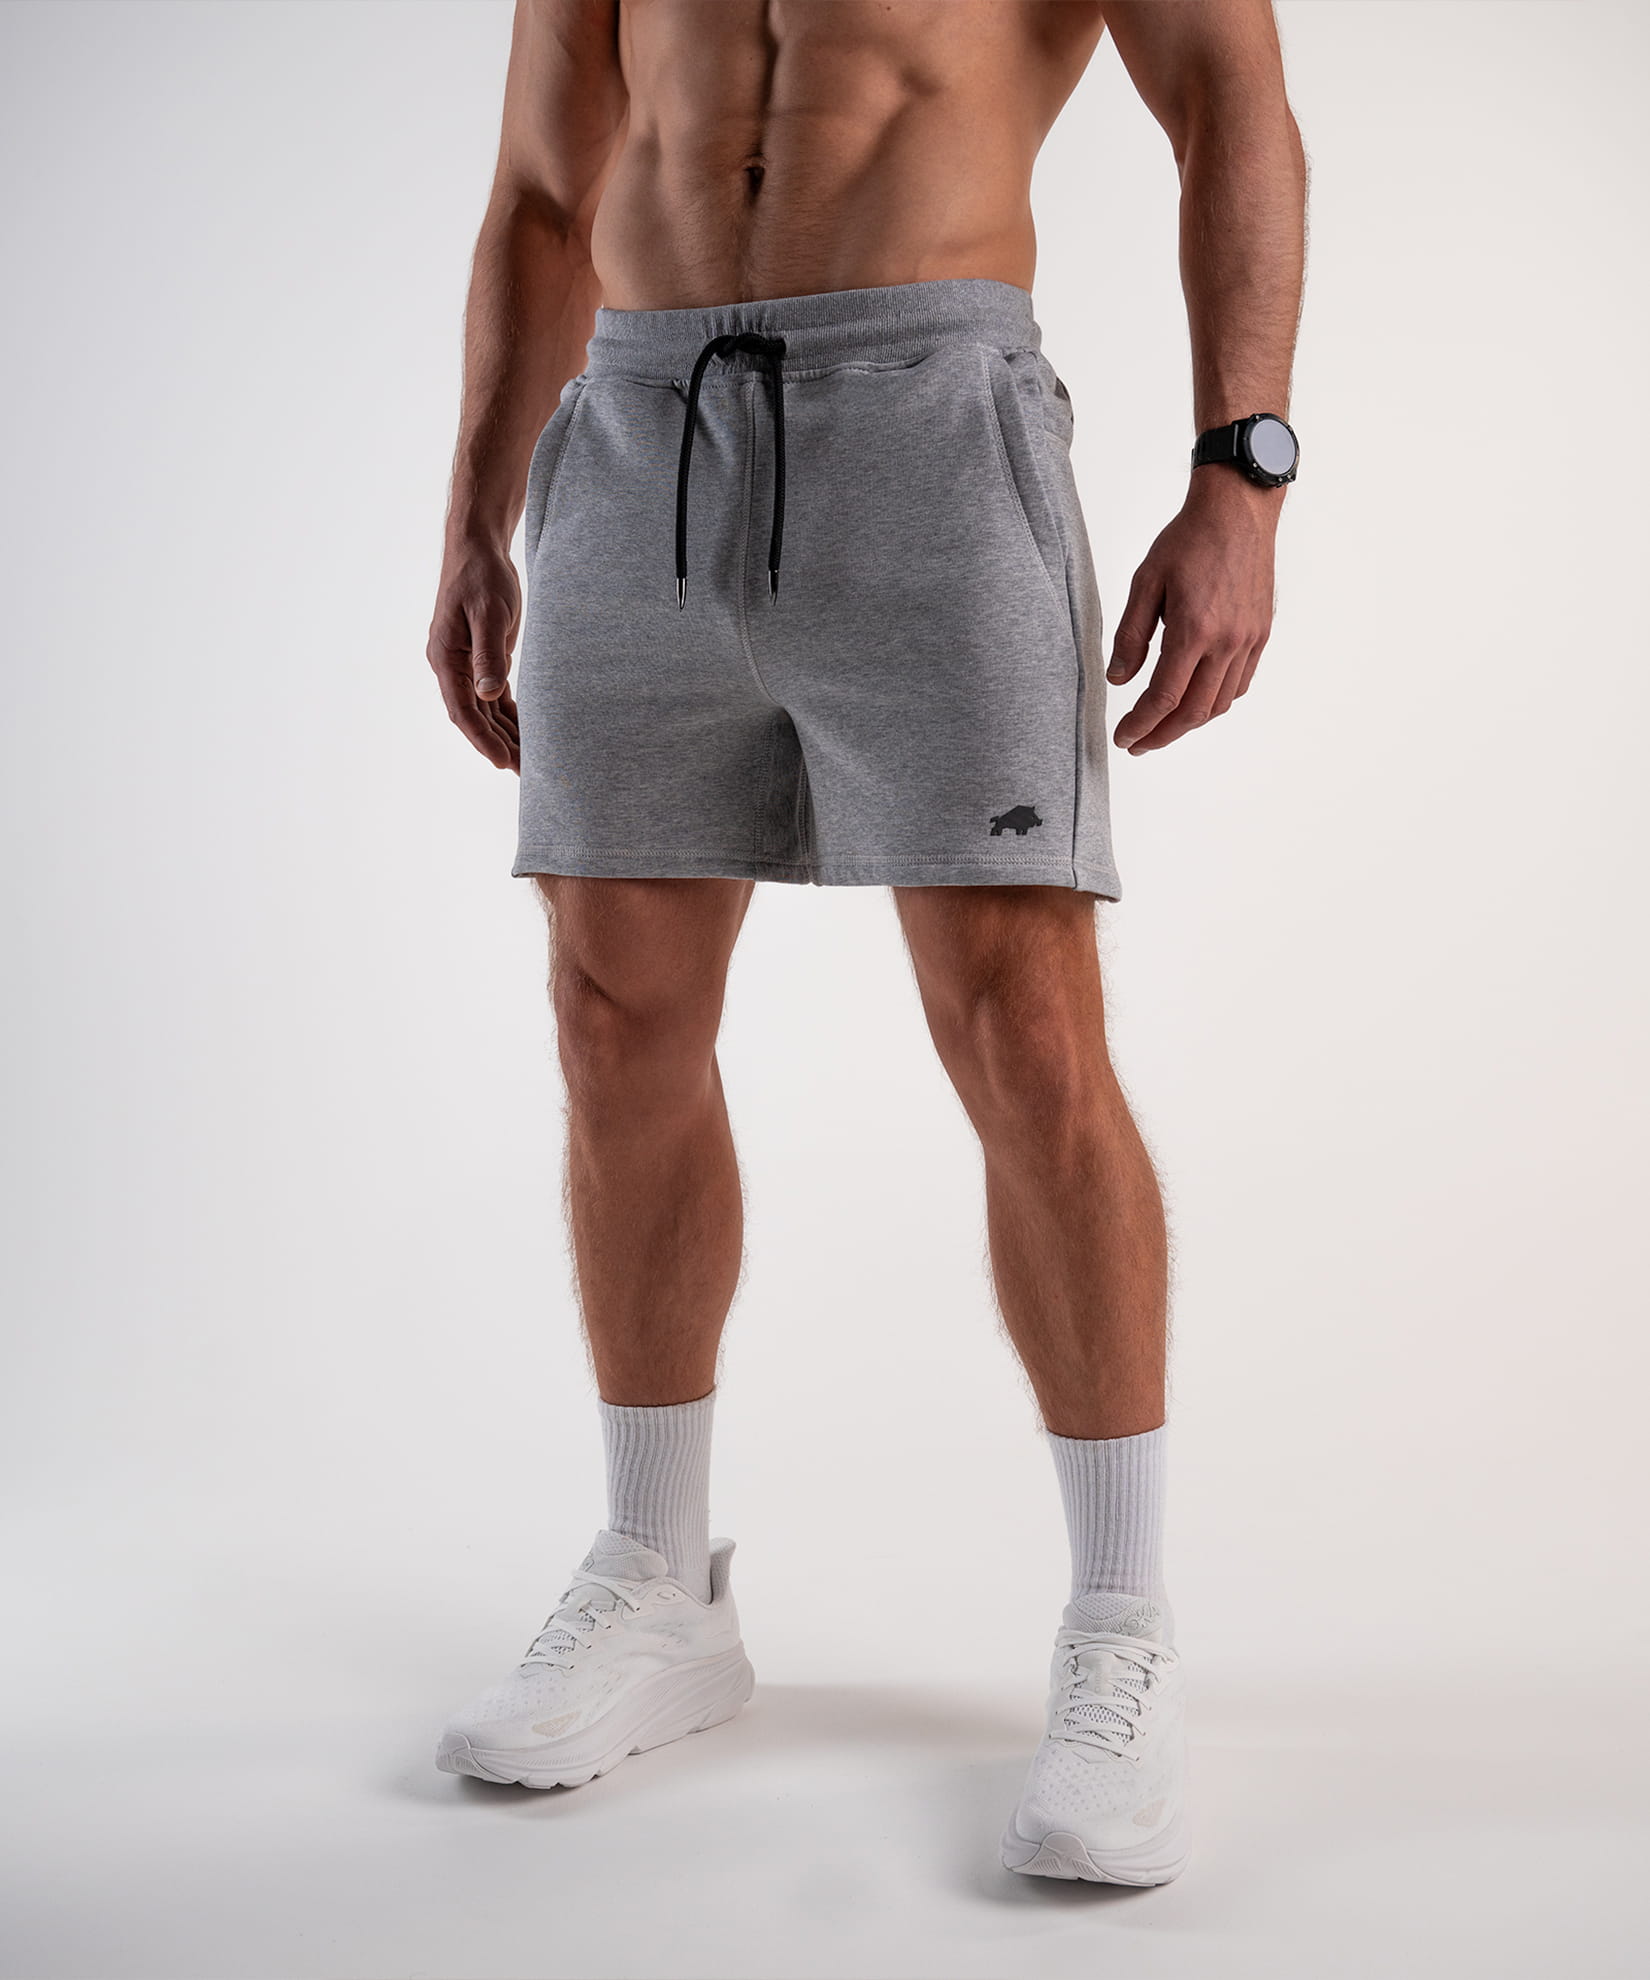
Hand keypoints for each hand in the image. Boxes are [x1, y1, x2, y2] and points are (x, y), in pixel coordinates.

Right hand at [426, 536, 522, 770]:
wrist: (478, 549)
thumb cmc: (481, 576)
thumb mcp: (489, 614)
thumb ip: (489, 654)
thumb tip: (488, 694)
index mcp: (445, 658)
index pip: (462, 710)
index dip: (481, 738)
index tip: (501, 761)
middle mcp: (451, 667)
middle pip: (474, 717)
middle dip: (498, 744)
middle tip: (525, 772)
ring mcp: (465, 665)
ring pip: (485, 710)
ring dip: (505, 734)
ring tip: (529, 762)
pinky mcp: (482, 659)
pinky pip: (494, 696)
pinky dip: (509, 715)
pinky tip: (527, 734)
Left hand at [1106, 471, 1280, 753]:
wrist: (1238, 510)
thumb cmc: (1189, 539)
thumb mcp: (1145, 582)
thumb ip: (1130, 635)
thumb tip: (1118, 679)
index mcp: (1194, 630)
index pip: (1163, 698)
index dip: (1140, 725)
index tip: (1123, 738)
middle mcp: (1227, 642)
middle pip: (1194, 712)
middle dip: (1162, 735)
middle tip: (1138, 744)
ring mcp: (1249, 640)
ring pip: (1219, 703)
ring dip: (1189, 724)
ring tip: (1162, 727)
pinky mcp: (1261, 634)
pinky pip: (1239, 684)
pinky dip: (1216, 702)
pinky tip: (1196, 701)